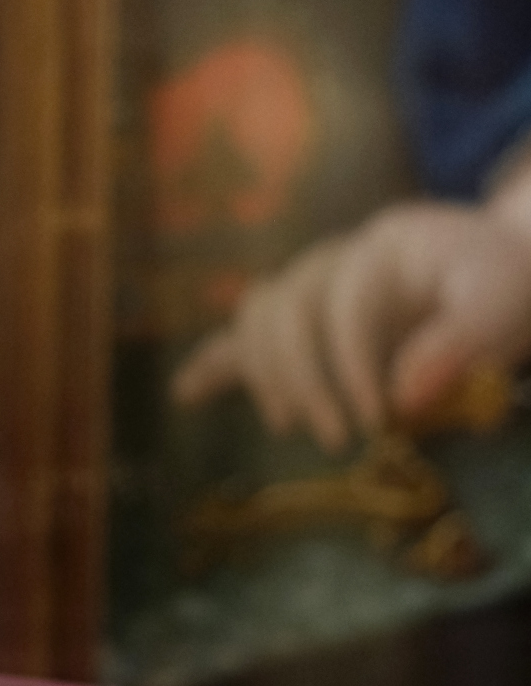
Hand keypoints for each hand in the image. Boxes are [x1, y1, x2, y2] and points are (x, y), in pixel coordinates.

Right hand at [172, 200, 530, 450]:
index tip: (379, 420)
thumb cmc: (504, 283)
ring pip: (256, 317)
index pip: (346, 301)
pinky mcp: (298, 322)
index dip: (353, 362)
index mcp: (383, 245)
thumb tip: (404, 394)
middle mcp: (333, 259)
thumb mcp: (507, 298)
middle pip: (287, 309)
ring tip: (291, 426)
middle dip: (303, 378)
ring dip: (265, 376)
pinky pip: (242, 336)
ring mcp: (308, 286)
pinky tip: (188, 394)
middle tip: (337, 440)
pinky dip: (213, 364)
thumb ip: (463, 336)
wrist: (497, 269)